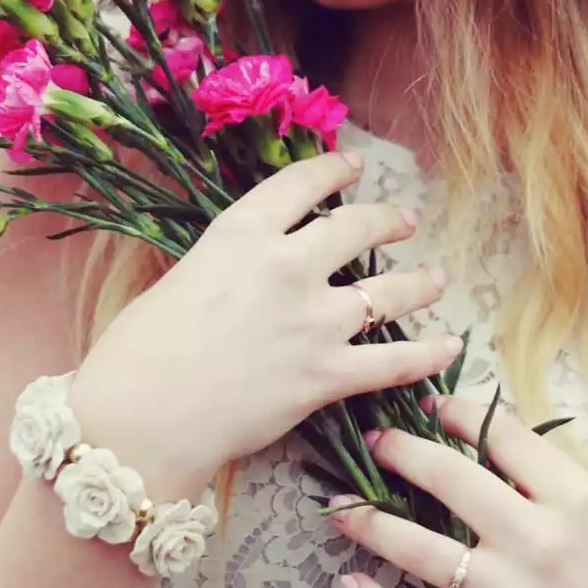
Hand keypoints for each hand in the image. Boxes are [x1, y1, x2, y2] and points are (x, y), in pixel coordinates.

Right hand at [67, 150, 458, 500]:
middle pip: (355, 227)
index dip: (335, 170)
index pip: (301, 184)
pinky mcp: (328, 375)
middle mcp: (287, 265)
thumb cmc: (137, 353)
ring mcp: (314, 320)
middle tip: (404, 221)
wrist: (140, 421)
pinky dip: (429, 354)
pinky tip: (450, 346)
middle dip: (387, 220)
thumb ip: (223, 266)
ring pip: (388, 290)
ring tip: (436, 279)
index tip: (354, 166)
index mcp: (240, 232)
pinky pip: (394, 361)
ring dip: (419, 283)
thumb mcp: (178, 280)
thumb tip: (242, 272)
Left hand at [328, 395, 587, 587]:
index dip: (459, 413)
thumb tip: (497, 450)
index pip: (505, 436)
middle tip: (374, 440)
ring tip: (340, 509)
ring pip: (421, 549)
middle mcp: (540, 538)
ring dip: (370, 523)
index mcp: (577, 498)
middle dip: (400, 452)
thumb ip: (556, 488)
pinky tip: (353, 586)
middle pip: (450, 479)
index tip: (432, 406)